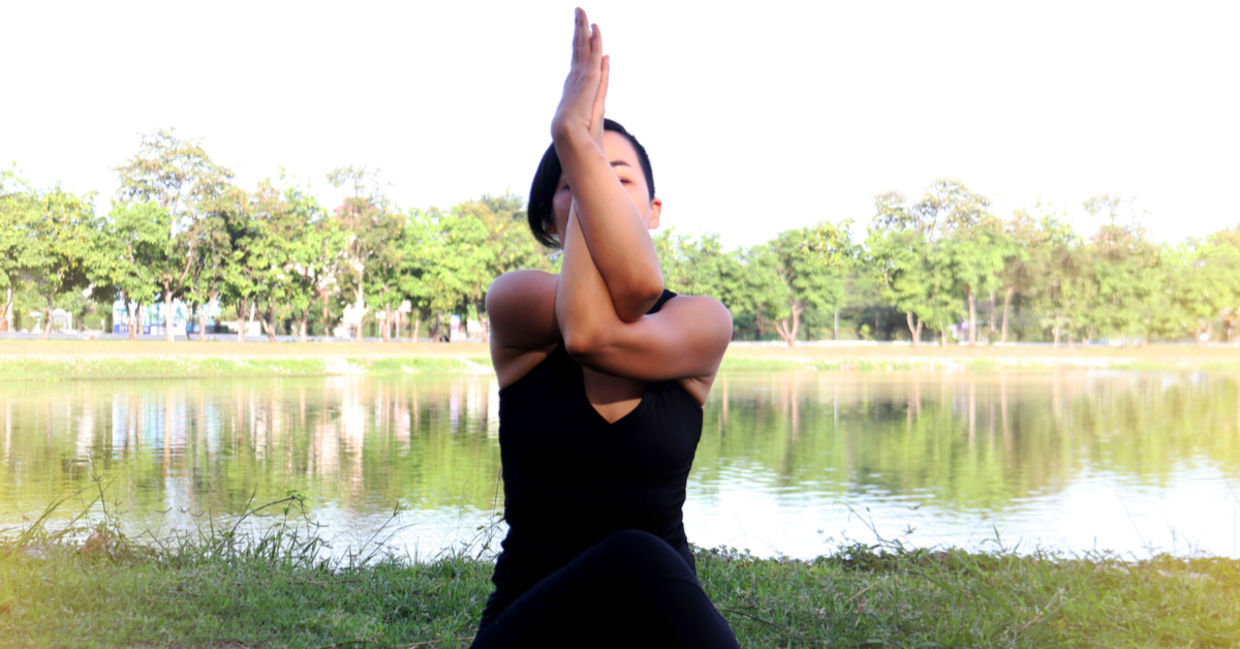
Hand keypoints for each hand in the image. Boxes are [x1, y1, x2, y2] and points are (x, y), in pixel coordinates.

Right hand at [551, 7, 608, 145]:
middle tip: (578, 12)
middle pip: (578, 47)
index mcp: (575, 85)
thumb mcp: (595, 103)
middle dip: (579, 28)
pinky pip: (592, 53)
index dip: (581, 43)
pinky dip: (594, 39)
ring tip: (581, 11)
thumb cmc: (580, 130)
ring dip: (582, 27)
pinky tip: (595, 27)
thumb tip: (607, 57)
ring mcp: (580, 76)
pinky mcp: (588, 78)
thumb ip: (602, 78)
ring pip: (582, 46)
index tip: (583, 30)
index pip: (579, 59)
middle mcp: (576, 77)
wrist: (571, 137)